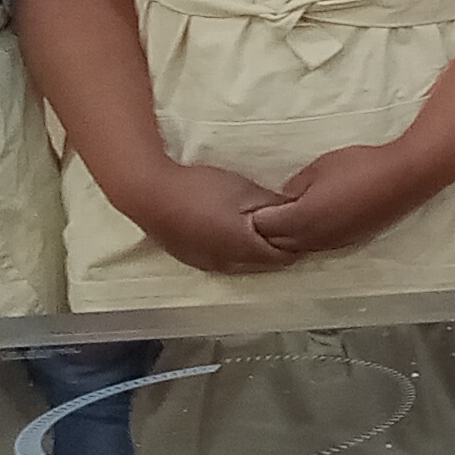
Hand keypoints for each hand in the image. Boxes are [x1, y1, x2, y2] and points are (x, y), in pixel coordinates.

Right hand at [130, 160, 303, 273]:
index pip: (283, 256)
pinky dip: (236, 253)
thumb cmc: (199, 189)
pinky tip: (233, 235)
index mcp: (245, 249)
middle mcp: (228, 264)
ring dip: (256, 252)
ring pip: (243, 265)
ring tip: (261, 231)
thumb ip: (271, 205)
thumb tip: (292, 212)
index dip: (296, 243)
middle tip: (288, 230)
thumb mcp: (245, 191)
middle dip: (279, 250)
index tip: (305, 229)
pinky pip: (223, 261)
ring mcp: (207, 263)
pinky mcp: (190, 257)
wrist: (149, 194)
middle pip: (265, 264)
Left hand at [242, 139, 445, 260]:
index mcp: (301, 218)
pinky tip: (308, 226)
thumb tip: (283, 199)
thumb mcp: (319, 167)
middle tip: (254, 218)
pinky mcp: (348, 241)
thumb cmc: (360, 165)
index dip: (252, 218)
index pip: (264, 226)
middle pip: (276, 243)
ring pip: (297, 248)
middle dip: (264, 232)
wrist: (404, 177)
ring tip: (278, 223)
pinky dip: (305, 239)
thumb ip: (295, 187)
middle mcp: (314, 238)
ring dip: (284, 238)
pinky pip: (316, 245)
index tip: (242, 209)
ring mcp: (333, 243)